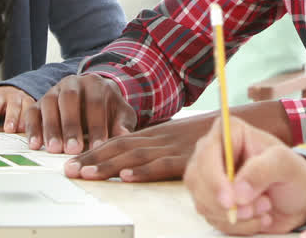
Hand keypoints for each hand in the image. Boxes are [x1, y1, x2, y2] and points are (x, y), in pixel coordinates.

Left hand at [0, 86, 33, 132]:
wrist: (14, 91)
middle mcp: (13, 96)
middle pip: (12, 106)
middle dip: (11, 117)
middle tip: (8, 129)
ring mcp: (25, 100)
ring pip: (26, 108)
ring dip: (25, 120)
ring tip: (22, 131)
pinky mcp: (34, 105)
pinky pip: (37, 112)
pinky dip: (36, 121)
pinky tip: (36, 130)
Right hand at [22, 74, 135, 153]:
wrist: (94, 99)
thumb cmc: (109, 110)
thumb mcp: (121, 115)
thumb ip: (122, 124)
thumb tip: (124, 134)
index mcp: (95, 83)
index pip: (95, 102)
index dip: (97, 125)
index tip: (98, 147)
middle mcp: (72, 83)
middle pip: (69, 99)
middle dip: (71, 125)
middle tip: (73, 149)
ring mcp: (53, 91)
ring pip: (49, 104)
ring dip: (51, 128)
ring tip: (54, 149)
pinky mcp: (39, 102)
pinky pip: (32, 112)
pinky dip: (32, 128)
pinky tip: (34, 145)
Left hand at [64, 112, 210, 180]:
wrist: (236, 127)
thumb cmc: (204, 137)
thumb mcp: (174, 140)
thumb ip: (153, 147)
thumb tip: (128, 160)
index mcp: (153, 133)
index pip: (116, 140)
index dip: (92, 151)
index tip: (71, 161)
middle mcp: (158, 138)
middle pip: (118, 146)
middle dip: (91, 158)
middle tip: (69, 169)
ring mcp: (171, 147)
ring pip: (134, 155)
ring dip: (108, 165)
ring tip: (87, 174)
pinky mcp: (186, 159)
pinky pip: (162, 165)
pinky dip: (143, 171)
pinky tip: (127, 177)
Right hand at [185, 116, 305, 235]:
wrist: (299, 199)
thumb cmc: (292, 173)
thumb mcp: (285, 164)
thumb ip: (262, 171)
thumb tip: (237, 191)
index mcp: (228, 132)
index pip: (207, 153)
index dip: (214, 179)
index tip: (230, 201)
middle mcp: (213, 153)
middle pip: (198, 180)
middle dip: (227, 203)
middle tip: (259, 207)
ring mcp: (209, 178)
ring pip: (203, 203)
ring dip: (236, 215)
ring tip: (265, 208)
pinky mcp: (211, 201)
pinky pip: (212, 218)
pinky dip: (237, 225)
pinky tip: (258, 218)